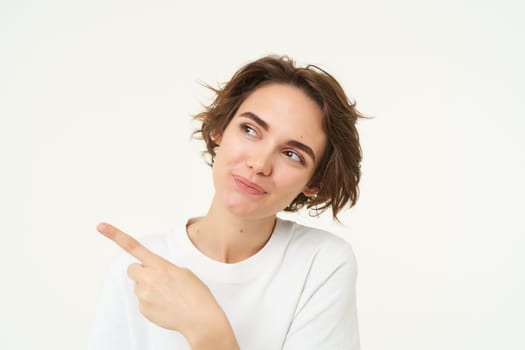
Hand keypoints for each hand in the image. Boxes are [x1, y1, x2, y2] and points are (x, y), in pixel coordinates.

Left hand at [96, 222, 238, 349]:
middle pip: (132, 269)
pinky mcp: (143, 309)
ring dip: (148, 288)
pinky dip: (151, 302)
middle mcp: (149, 279)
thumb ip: (163, 268)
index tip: (101, 227)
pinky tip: (165, 305)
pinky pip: (142, 301)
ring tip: (167, 295)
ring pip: (138, 286)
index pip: (134, 247)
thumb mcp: (182, 272)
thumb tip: (153, 275)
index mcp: (161, 266)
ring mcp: (144, 296)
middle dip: (141, 271)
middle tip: (157, 278)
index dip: (115, 235)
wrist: (200, 319)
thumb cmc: (196, 295)